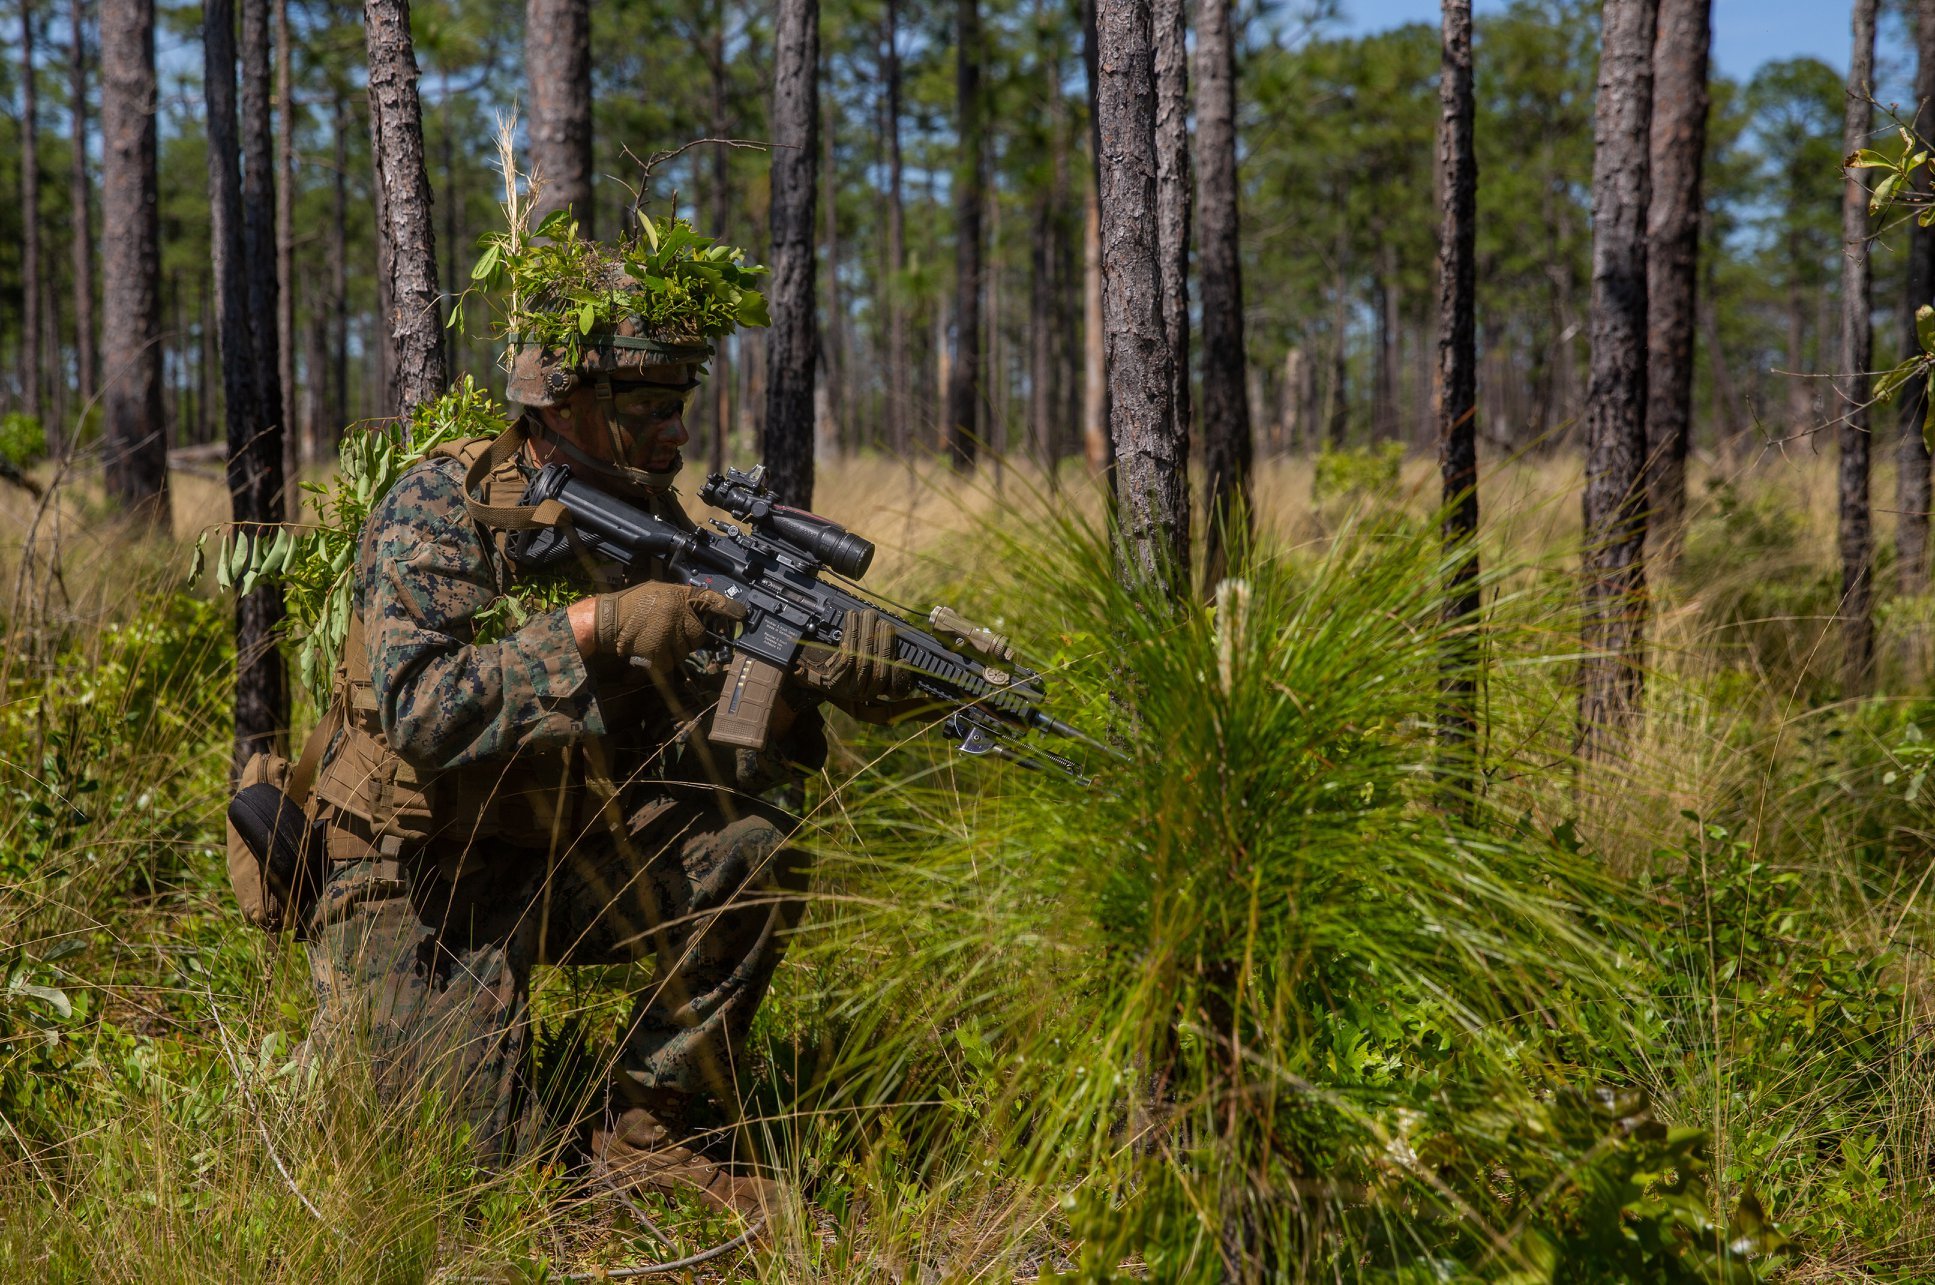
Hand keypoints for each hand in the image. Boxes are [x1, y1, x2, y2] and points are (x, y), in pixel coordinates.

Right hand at [588, 582, 746, 672]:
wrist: (607, 619)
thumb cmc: (633, 604)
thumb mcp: (660, 591)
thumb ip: (682, 598)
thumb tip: (705, 606)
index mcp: (678, 596)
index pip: (710, 600)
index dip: (727, 608)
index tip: (742, 614)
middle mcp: (676, 613)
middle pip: (698, 635)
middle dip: (688, 637)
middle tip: (669, 632)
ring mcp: (667, 633)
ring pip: (685, 651)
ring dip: (674, 650)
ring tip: (655, 639)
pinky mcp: (658, 652)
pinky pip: (671, 662)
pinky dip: (663, 660)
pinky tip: (650, 649)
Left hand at [797, 608, 914, 703]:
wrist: (816, 671)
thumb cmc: (848, 662)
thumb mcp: (869, 661)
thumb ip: (883, 654)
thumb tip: (896, 645)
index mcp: (879, 692)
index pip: (896, 691)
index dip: (902, 678)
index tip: (904, 661)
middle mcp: (866, 695)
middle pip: (880, 671)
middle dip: (884, 642)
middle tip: (884, 622)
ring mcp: (849, 690)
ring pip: (863, 660)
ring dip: (867, 633)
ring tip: (868, 614)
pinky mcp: (834, 683)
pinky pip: (847, 657)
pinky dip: (852, 635)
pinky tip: (852, 620)